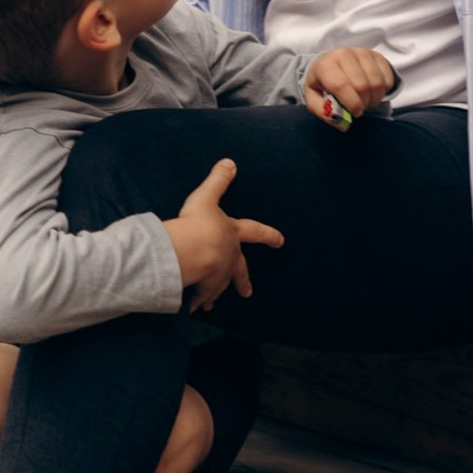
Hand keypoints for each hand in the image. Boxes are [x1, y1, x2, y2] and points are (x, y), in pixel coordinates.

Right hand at [163, 157, 282, 313]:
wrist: (191, 251)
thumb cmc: (199, 223)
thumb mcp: (207, 197)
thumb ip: (218, 180)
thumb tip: (230, 162)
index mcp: (233, 235)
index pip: (255, 232)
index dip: (269, 235)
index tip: (281, 241)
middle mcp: (228, 258)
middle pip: (239, 270)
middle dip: (243, 281)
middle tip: (248, 292)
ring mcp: (216, 276)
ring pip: (218, 287)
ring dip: (214, 294)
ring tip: (211, 304)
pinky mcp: (202, 289)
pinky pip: (198, 298)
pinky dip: (195, 303)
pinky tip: (193, 310)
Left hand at [305, 48, 395, 125]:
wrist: (331, 63)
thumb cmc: (323, 83)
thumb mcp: (313, 98)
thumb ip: (323, 112)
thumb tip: (342, 123)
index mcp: (325, 65)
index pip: (340, 85)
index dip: (351, 103)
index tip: (354, 113)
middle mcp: (343, 54)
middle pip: (362, 86)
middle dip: (363, 103)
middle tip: (358, 108)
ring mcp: (362, 53)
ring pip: (377, 83)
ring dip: (374, 99)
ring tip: (365, 100)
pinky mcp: (376, 56)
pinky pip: (387, 79)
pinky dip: (383, 91)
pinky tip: (373, 92)